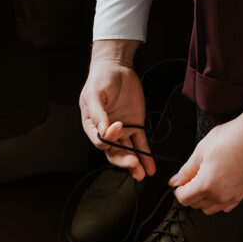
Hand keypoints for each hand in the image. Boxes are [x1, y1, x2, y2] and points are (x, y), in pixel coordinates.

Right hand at [79, 46, 154, 179]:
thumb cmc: (100, 79)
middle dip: (123, 160)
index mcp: (92, 125)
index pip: (100, 140)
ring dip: (135, 164)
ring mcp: (122, 130)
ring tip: (142, 174)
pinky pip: (141, 144)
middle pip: (113, 151)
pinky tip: (150, 167)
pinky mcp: (136, 126)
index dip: (109, 138)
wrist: (116, 67)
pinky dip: (146, 156)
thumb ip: (98, 112)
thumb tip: (103, 130)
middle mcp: (106, 132)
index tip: (118, 127)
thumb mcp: (95, 93)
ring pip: (128, 151)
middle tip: (133, 164)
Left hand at [168, 98, 242, 213]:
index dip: (178, 190)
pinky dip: (219, 201)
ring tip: (205, 181)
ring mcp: (233, 197)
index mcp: (207, 184)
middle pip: (196, 205)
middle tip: (192, 177)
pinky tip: (219, 186)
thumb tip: (176, 181)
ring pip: (210, 209)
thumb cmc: (232, 137)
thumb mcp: (202, 150)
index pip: (184, 199)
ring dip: (203, 199)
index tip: (180, 183)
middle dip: (190, 193)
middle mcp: (221, 195)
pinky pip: (226, 207)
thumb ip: (186, 170)